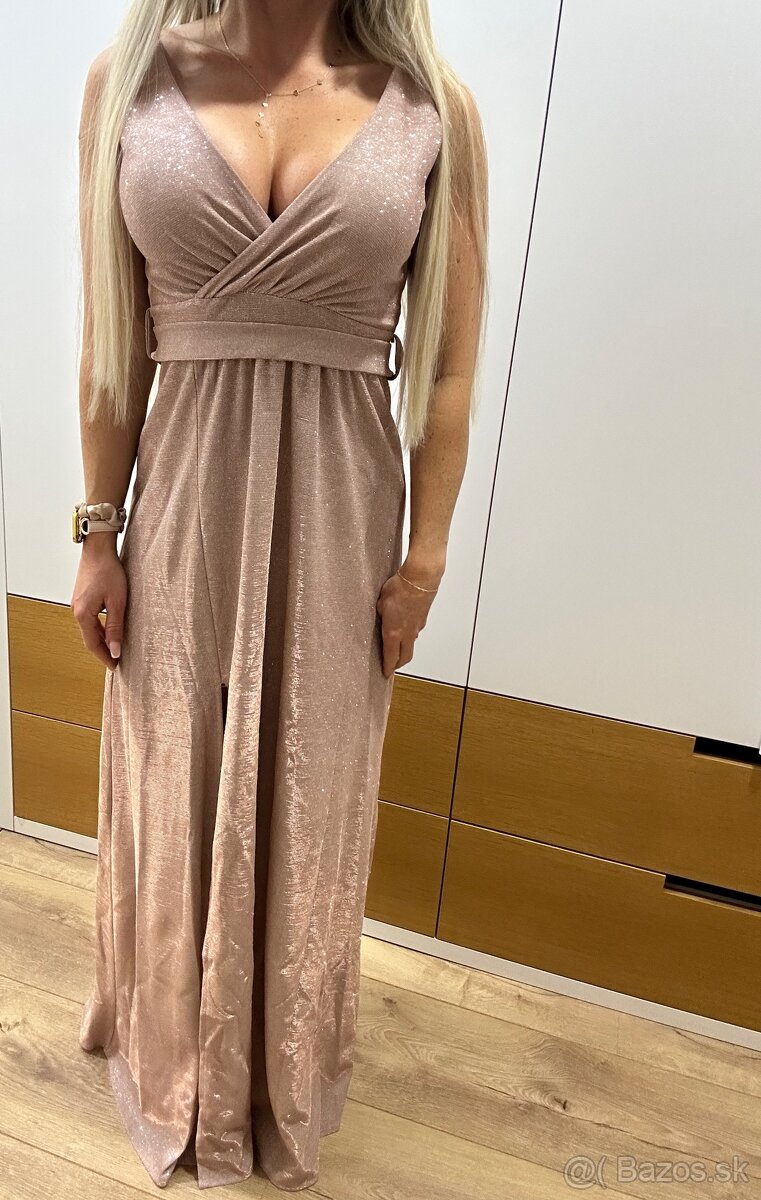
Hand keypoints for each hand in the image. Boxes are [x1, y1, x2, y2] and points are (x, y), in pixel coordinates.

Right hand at [70, 536, 126, 669]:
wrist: (98, 549)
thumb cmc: (109, 571)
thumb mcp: (117, 602)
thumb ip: (115, 627)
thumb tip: (115, 650)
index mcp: (83, 614)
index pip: (93, 644)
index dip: (104, 657)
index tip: (115, 667)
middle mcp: (76, 610)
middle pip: (89, 638)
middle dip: (103, 651)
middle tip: (116, 661)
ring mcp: (77, 604)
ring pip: (89, 629)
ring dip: (101, 640)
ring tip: (115, 648)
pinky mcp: (81, 598)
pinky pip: (89, 619)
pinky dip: (98, 628)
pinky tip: (109, 630)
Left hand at [376, 564, 440, 677]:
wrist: (420, 579)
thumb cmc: (400, 588)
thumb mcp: (380, 603)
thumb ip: (380, 615)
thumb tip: (381, 618)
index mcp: (393, 633)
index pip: (390, 657)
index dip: (387, 668)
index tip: (385, 674)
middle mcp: (407, 634)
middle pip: (405, 657)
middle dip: (397, 665)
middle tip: (391, 666)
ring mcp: (416, 628)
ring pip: (410, 645)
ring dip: (404, 649)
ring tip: (396, 648)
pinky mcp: (422, 620)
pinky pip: (415, 633)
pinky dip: (409, 636)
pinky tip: (404, 628)